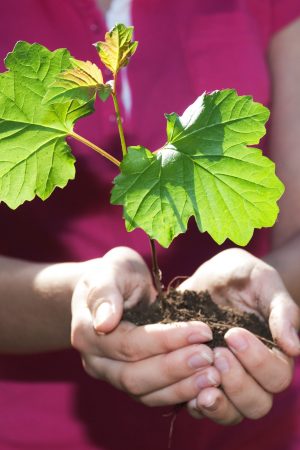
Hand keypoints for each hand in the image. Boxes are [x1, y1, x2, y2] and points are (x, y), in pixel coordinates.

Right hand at [71, 246, 219, 405]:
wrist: (114, 287)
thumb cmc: (116, 273)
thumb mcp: (112, 269)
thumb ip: (105, 292)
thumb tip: (104, 323)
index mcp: (87, 332)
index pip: (129, 344)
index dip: (166, 340)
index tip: (202, 331)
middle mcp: (95, 361)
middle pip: (135, 377)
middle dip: (175, 368)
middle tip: (210, 356)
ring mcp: (111, 375)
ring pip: (144, 393)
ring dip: (181, 387)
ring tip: (213, 375)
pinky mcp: (131, 382)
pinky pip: (154, 397)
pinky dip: (180, 394)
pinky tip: (206, 386)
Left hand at [179, 248, 299, 422]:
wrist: (210, 276)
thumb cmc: (241, 275)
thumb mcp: (262, 281)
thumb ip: (282, 310)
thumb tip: (294, 348)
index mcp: (273, 353)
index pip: (277, 376)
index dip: (258, 361)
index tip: (233, 334)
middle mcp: (252, 373)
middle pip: (257, 403)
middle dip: (237, 382)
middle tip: (216, 352)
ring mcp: (226, 380)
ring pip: (233, 413)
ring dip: (219, 403)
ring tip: (201, 384)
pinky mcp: (199, 380)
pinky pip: (202, 408)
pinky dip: (196, 405)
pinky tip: (187, 391)